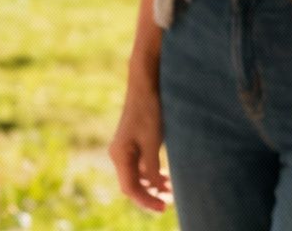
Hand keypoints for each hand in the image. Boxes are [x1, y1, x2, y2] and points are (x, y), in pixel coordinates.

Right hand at [109, 64, 170, 212]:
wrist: (145, 85)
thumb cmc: (148, 111)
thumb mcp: (151, 142)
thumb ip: (151, 167)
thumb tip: (154, 187)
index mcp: (119, 155)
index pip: (130, 188)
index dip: (147, 201)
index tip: (164, 207)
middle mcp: (120, 154)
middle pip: (133, 185)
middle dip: (151, 195)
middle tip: (170, 202)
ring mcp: (126, 149)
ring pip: (138, 176)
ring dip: (154, 185)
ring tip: (172, 191)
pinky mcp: (135, 143)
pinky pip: (142, 166)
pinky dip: (154, 173)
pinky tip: (167, 177)